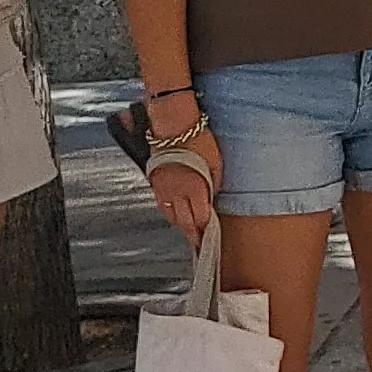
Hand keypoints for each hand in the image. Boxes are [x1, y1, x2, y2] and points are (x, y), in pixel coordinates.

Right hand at [142, 101, 217, 242]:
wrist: (173, 124)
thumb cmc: (198, 140)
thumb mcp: (216, 164)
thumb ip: (214, 185)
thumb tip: (212, 198)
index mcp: (194, 189)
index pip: (201, 219)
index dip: (205, 232)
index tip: (210, 241)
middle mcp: (177, 193)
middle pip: (185, 222)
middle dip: (193, 235)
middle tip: (200, 246)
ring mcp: (164, 189)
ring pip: (172, 216)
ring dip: (181, 226)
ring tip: (189, 233)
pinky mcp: (155, 182)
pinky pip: (163, 205)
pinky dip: (170, 214)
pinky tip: (175, 216)